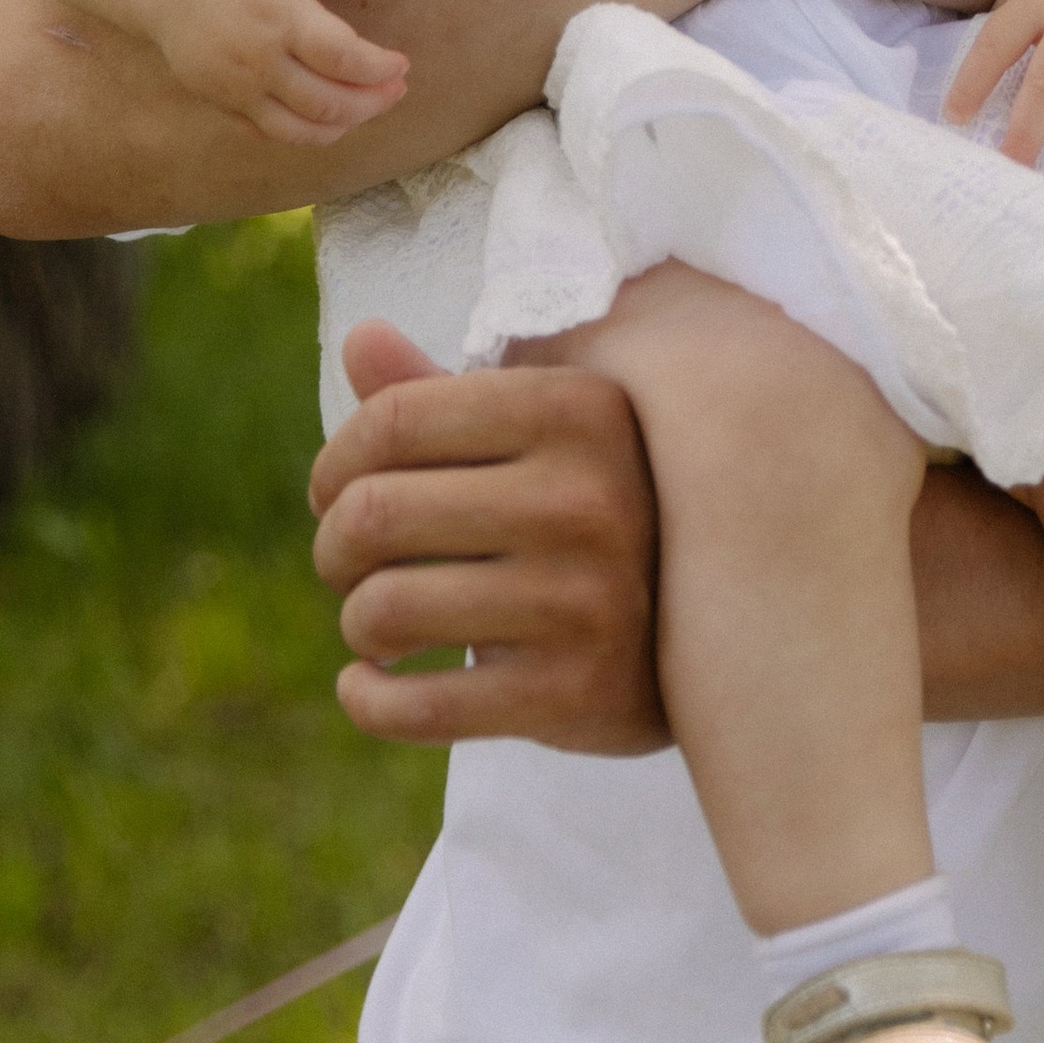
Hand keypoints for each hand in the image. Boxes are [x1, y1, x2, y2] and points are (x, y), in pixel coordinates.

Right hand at [136, 0, 408, 144]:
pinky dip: (304, 133)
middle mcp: (255, 58)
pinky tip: (328, 118)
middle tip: (397, 90)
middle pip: (327, 101)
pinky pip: (267, 132)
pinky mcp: (217, 100)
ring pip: (299, 128)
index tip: (402, 64)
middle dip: (372, 102)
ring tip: (369, 106)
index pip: (342, 58)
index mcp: (279, 14)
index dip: (379, 68)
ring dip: (343, 124)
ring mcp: (233, 85)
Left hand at [309, 322, 665, 751]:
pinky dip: (367, 700)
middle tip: (349, 564)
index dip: (337, 461)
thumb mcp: (536, 439)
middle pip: (373, 513)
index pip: (396, 420)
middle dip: (335, 547)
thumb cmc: (590, 516)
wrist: (709, 636)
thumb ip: (442, 394)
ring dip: (357, 623)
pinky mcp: (574, 693)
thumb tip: (360, 336)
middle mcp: (589, 497)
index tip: (334, 493)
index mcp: (579, 410)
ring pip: (382, 610)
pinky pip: (415, 706)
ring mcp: (586, 599)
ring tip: (379, 622)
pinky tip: (369, 684)